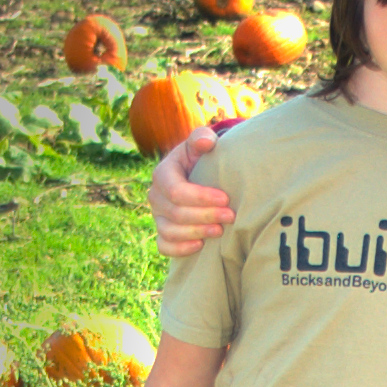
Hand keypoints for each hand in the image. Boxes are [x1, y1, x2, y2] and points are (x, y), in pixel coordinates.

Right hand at [148, 127, 237, 264]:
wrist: (199, 174)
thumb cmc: (202, 157)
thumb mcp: (202, 143)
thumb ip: (202, 138)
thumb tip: (206, 142)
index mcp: (162, 174)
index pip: (176, 191)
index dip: (201, 197)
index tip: (226, 199)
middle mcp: (156, 196)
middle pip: (176, 213)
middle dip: (205, 216)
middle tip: (231, 216)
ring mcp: (158, 216)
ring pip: (170, 232)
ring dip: (197, 233)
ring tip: (221, 231)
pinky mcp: (163, 232)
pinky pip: (164, 246)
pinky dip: (181, 249)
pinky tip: (201, 245)